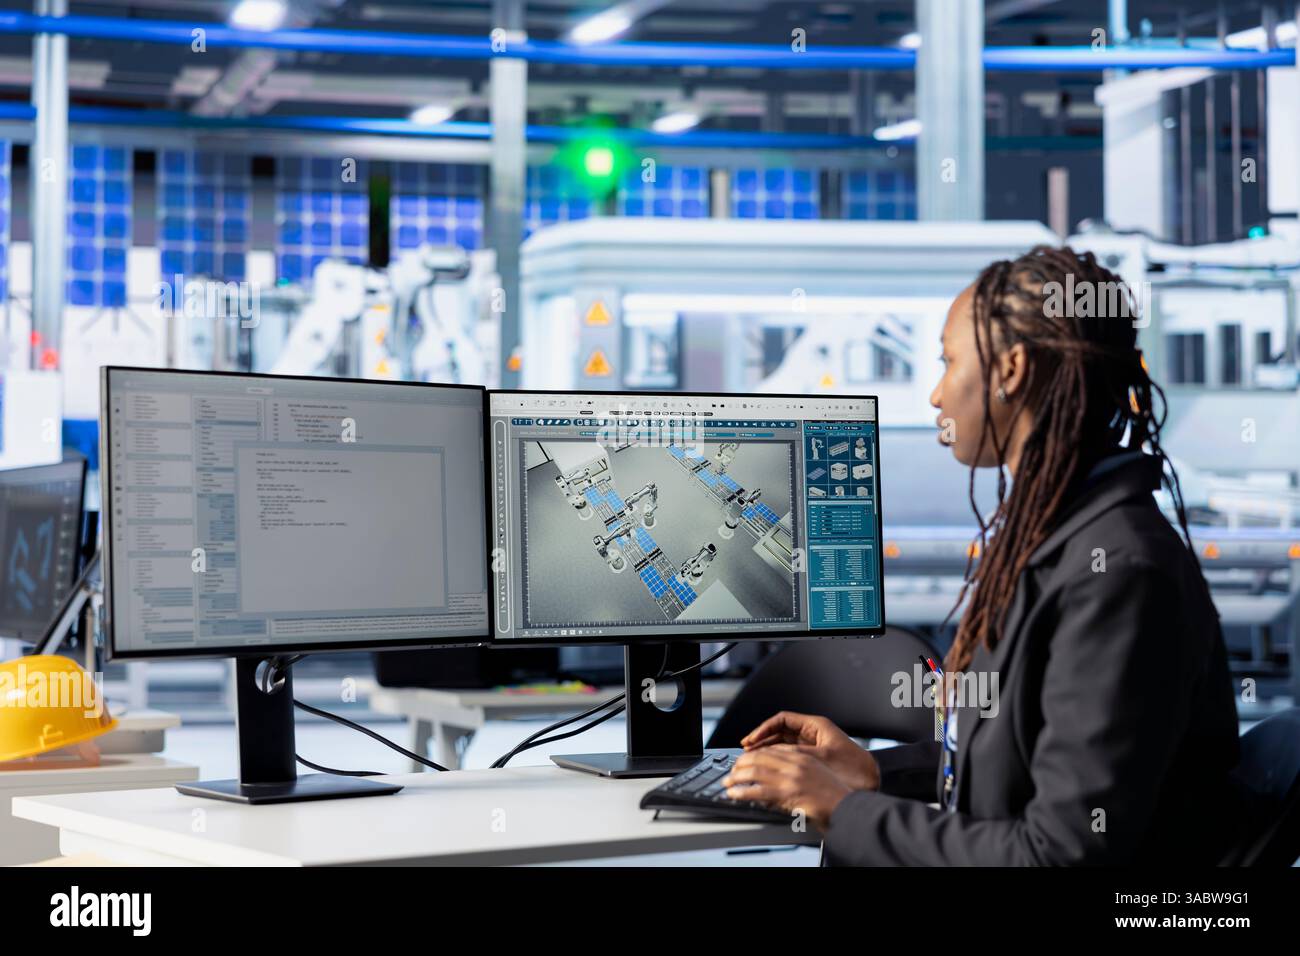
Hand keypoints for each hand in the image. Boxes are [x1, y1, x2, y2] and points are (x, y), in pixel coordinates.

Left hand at [722, 745, 852, 830]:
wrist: (847, 809)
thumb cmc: (837, 797)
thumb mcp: (818, 776)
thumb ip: (799, 771)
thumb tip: (779, 777)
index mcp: (803, 758)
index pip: (772, 750)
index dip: (755, 754)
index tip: (745, 760)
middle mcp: (795, 764)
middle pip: (759, 757)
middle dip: (741, 763)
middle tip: (732, 771)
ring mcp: (790, 778)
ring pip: (754, 771)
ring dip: (737, 777)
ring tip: (728, 782)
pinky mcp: (786, 794)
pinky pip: (756, 791)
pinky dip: (742, 792)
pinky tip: (735, 794)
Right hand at [741, 711, 880, 791]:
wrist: (873, 782)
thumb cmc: (854, 768)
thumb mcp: (820, 759)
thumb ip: (795, 755)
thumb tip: (771, 754)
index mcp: (817, 726)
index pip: (782, 720)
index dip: (764, 729)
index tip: (752, 739)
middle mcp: (814, 733)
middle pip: (781, 731)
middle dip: (763, 740)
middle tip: (747, 749)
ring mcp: (814, 745)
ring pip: (784, 744)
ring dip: (769, 750)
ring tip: (754, 758)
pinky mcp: (814, 759)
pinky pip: (791, 755)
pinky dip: (779, 759)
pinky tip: (770, 767)